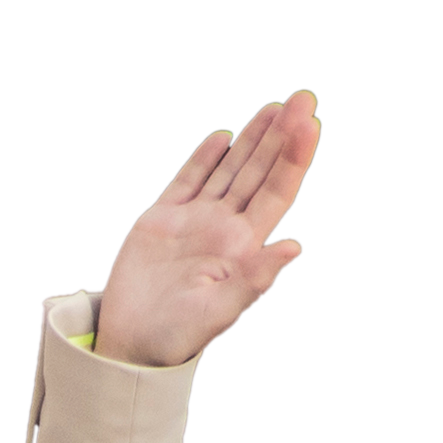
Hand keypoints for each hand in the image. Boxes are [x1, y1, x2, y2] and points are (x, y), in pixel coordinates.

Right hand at [90, 93, 321, 367]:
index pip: (276, 192)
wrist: (132, 344)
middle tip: (305, 97)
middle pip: (260, 173)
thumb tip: (293, 248)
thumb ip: (254, 278)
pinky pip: (190, 180)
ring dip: (254, 139)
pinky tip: (225, 137)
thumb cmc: (177, 337)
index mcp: (243, 248)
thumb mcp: (218, 310)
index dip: (294, 157)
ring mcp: (195, 223)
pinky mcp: (163, 221)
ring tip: (277, 109)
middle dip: (282, 135)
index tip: (311, 123)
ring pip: (231, 170)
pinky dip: (206, 157)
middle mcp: (224, 230)